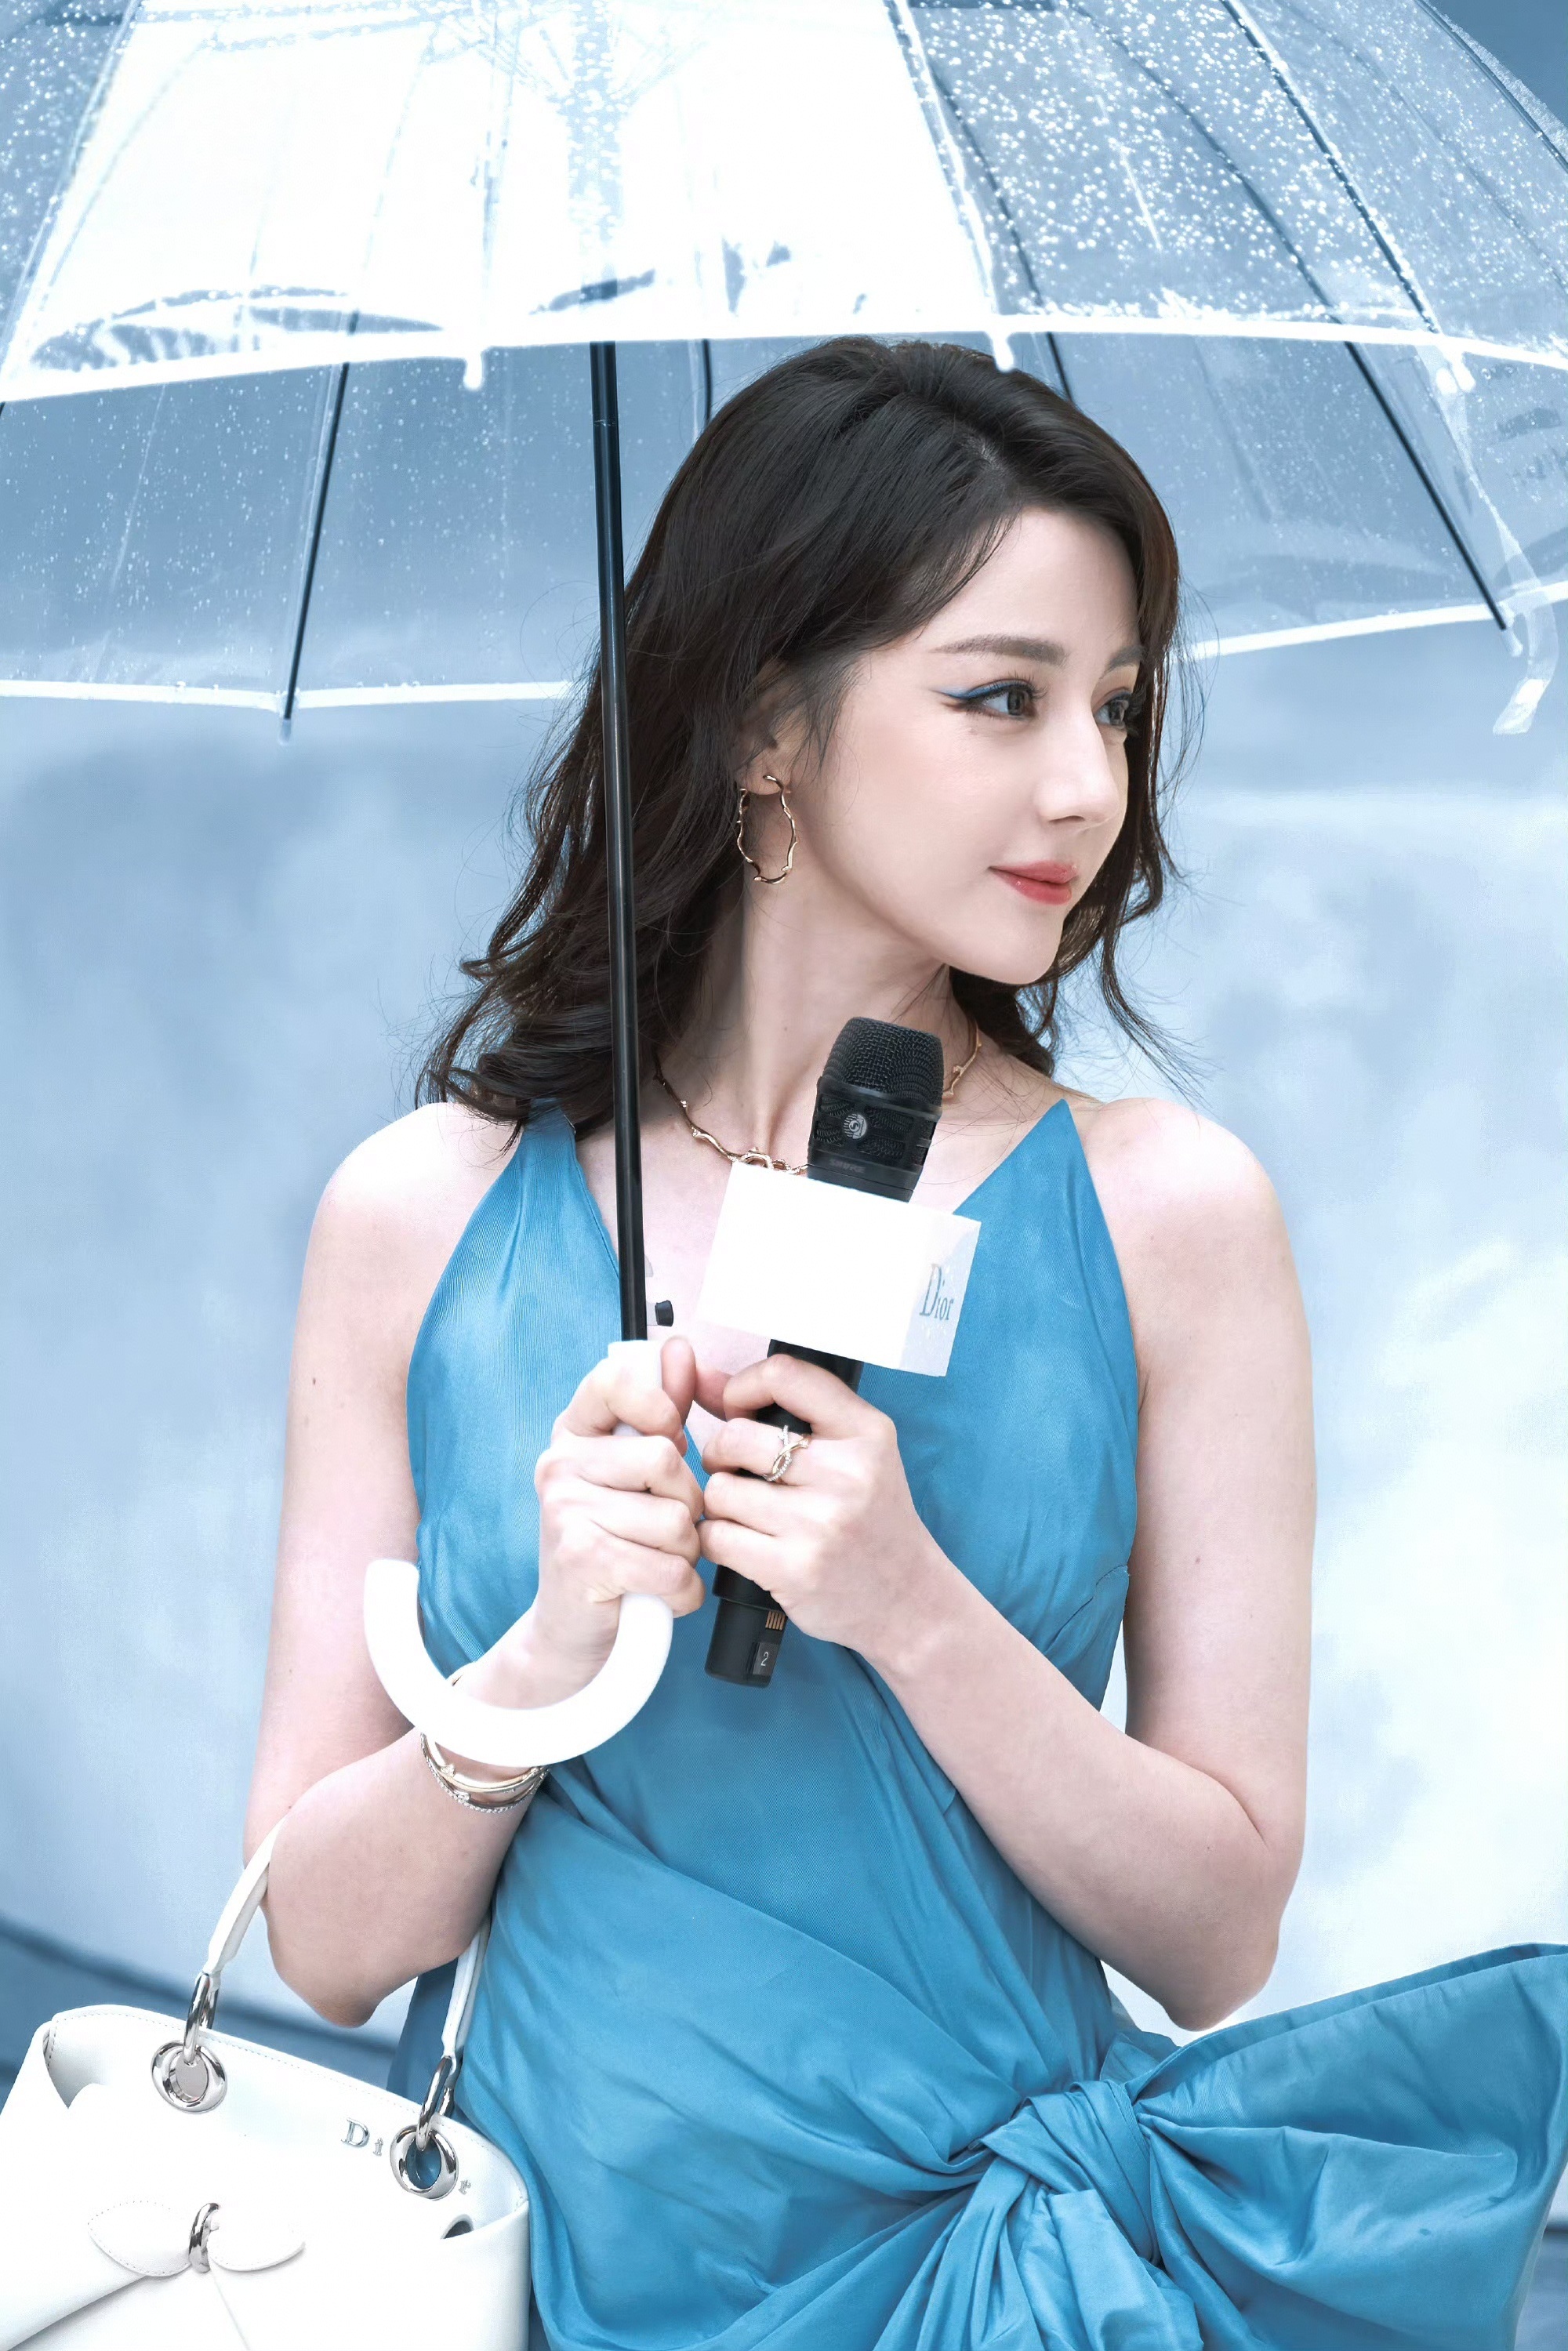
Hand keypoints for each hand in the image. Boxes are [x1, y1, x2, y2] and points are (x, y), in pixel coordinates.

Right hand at [486, 1339, 706, 1705]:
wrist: (570, 1629)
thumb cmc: (613, 1543)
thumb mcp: (632, 1474)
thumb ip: (661, 1412)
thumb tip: (681, 1349)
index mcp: (573, 1433)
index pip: (615, 1381)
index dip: (659, 1405)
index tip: (670, 1436)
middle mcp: (559, 1465)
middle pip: (666, 1459)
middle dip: (688, 1504)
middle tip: (667, 1528)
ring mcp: (564, 1512)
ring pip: (676, 1521)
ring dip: (686, 1555)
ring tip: (658, 1562)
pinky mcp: (581, 1561)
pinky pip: (670, 1569)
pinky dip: (681, 1592)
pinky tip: (660, 1594)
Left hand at [696, 1354, 953, 1673]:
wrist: (908, 1599)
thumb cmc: (872, 1521)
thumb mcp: (850, 1455)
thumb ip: (780, 1410)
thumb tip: (700, 1374)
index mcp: (866, 1432)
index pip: (785, 1375)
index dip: (742, 1388)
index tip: (739, 1410)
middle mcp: (847, 1473)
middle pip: (736, 1437)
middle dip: (721, 1454)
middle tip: (735, 1472)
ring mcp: (820, 1523)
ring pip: (720, 1490)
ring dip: (720, 1503)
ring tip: (745, 1513)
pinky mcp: (794, 1569)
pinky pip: (717, 1537)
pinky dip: (718, 1539)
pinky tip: (743, 1543)